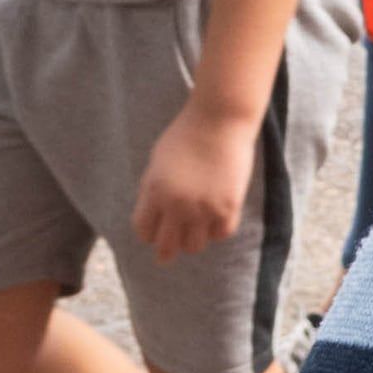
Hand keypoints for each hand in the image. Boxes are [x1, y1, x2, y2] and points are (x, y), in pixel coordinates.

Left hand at [134, 96, 259, 261]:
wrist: (219, 120)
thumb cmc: (186, 134)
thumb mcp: (158, 162)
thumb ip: (153, 190)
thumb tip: (155, 216)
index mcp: (154, 192)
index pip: (144, 231)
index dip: (149, 233)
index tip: (155, 232)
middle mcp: (177, 205)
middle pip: (167, 247)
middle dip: (166, 250)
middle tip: (170, 252)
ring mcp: (203, 208)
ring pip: (195, 246)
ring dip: (194, 239)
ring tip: (197, 229)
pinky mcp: (228, 206)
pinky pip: (221, 234)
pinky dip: (217, 230)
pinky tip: (216, 220)